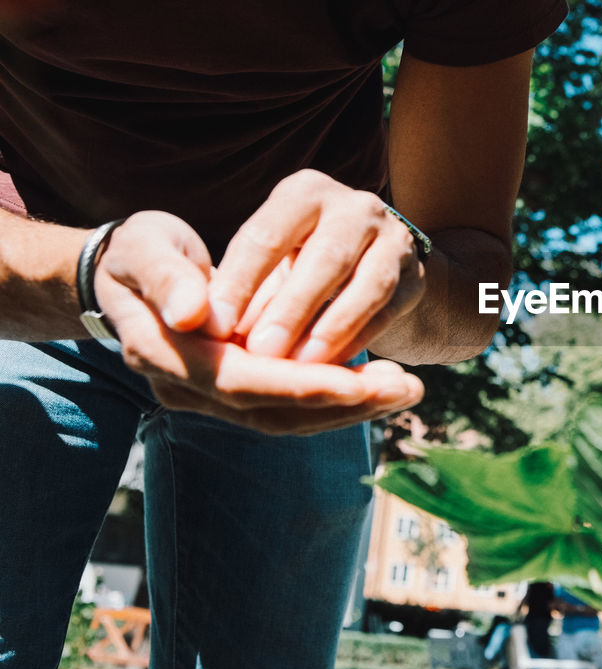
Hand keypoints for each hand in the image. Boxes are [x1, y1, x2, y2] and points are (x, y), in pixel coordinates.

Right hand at [94, 210, 422, 434]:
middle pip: (271, 411)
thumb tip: (194, 316)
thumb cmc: (141, 253)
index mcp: (161, 353)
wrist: (128, 275)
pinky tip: (383, 387)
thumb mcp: (145, 250)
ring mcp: (212, 396)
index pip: (239, 381)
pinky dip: (338, 399)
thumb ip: (168, 279)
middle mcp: (187, 387)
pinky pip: (292, 407)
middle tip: (404, 387)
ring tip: (407, 389)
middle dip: (341, 402)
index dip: (299, 384)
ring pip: (288, 418)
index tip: (358, 379)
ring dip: (350, 408)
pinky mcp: (239, 392)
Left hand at [205, 169, 427, 363]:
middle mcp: (355, 206)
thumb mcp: (268, 262)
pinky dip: (361, 339)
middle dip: (291, 308)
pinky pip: (390, 310)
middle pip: (325, 257)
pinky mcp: (417, 275)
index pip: (267, 235)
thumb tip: (213, 330)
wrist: (371, 263)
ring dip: (333, 329)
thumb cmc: (296, 264)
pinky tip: (335, 369)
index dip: (239, 282)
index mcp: (304, 193)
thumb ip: (245, 291)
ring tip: (301, 367)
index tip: (212, 327)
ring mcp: (394, 237)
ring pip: (368, 284)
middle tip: (259, 352)